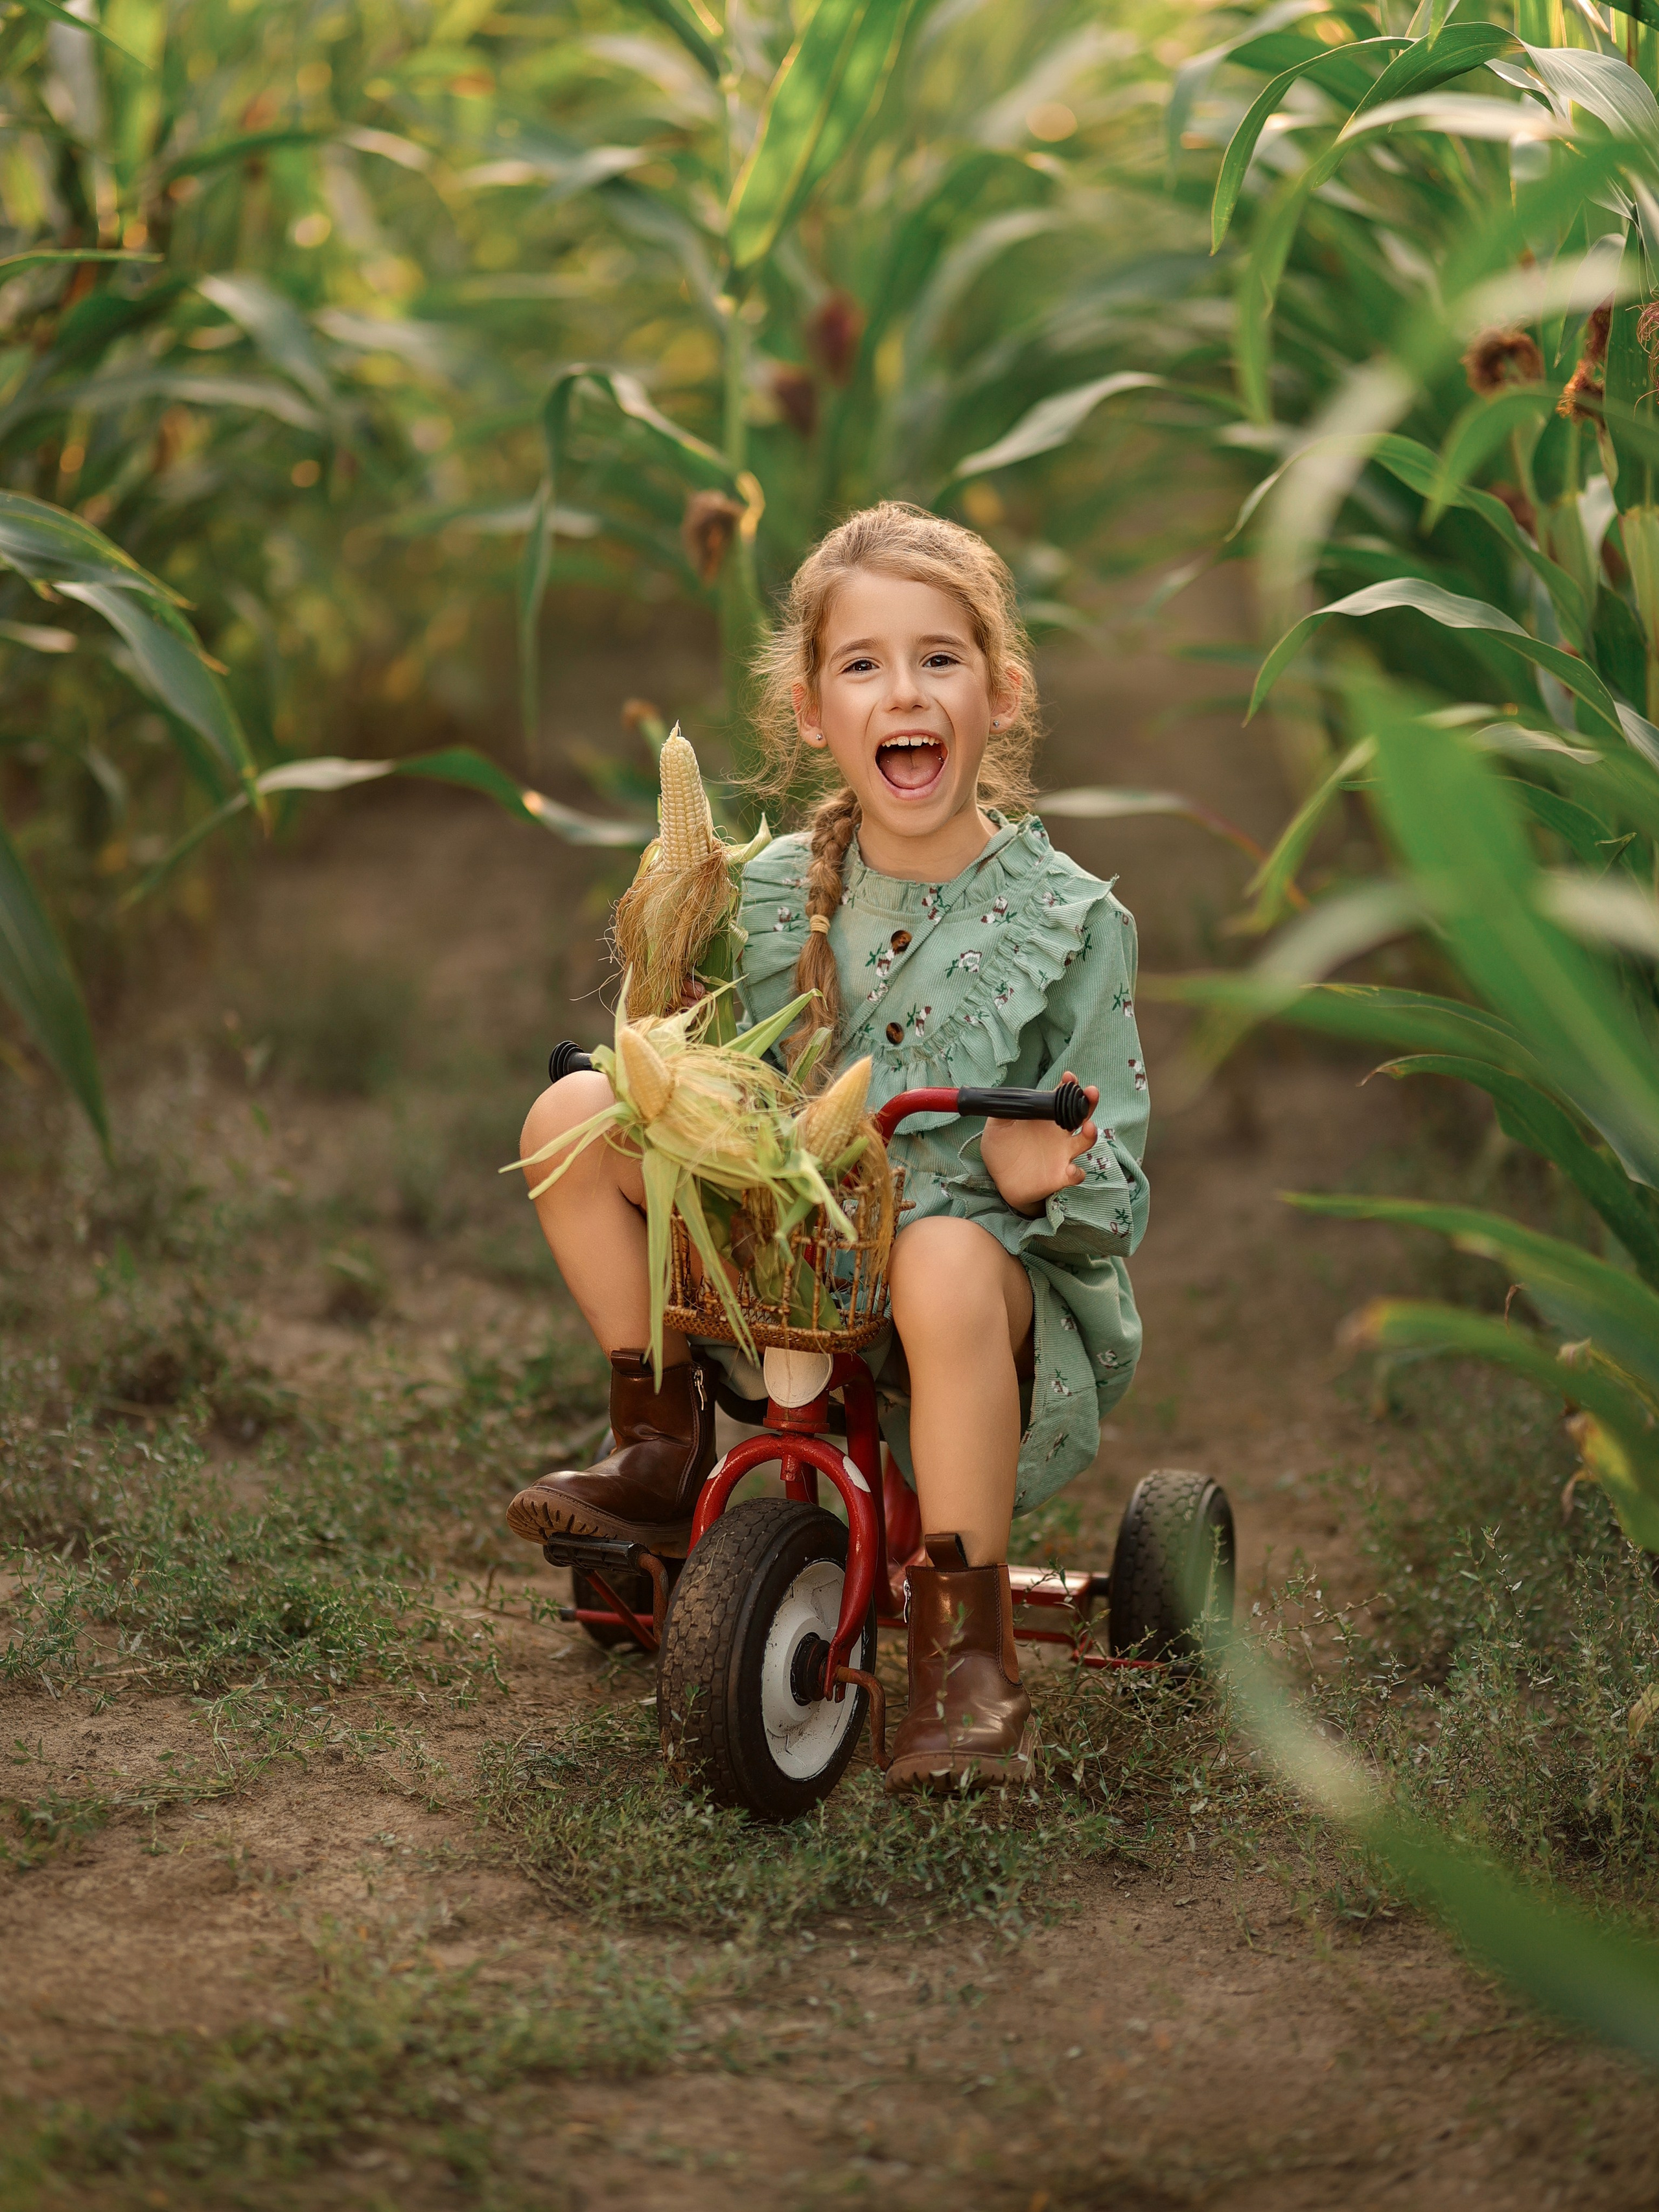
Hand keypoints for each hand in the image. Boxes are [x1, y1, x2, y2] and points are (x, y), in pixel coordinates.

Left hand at [980, 1070, 1098, 1217]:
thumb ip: (1002, 1111)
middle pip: (1082, 1114)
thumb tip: (1004, 1096)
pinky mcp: (1060, 1176)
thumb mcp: (996, 1127)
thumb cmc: (1002, 1150)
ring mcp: (1063, 1154)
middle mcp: (1060, 1134)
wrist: (1000, 1180)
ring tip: (1088, 1127)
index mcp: (1046, 1118)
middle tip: (1091, 1092)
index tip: (1069, 1077)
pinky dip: (1076, 1173)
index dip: (1069, 1085)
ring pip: (1085, 1141)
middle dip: (1089, 1102)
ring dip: (1090, 1134)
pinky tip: (1071, 1170)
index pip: (1062, 1097)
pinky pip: (1076, 1174)